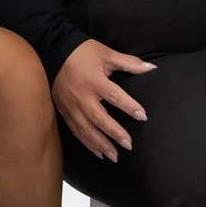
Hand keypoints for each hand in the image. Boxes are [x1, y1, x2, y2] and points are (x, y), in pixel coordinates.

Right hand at [53, 40, 153, 160]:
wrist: (54, 50)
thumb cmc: (83, 52)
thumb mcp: (107, 54)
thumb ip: (129, 63)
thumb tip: (151, 67)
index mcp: (94, 80)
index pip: (114, 96)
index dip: (129, 106)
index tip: (143, 116)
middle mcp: (82, 96)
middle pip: (99, 118)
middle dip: (114, 133)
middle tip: (129, 144)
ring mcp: (71, 105)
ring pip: (86, 129)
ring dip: (100, 144)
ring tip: (114, 156)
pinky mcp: (64, 110)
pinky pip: (76, 130)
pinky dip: (87, 143)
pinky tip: (98, 153)